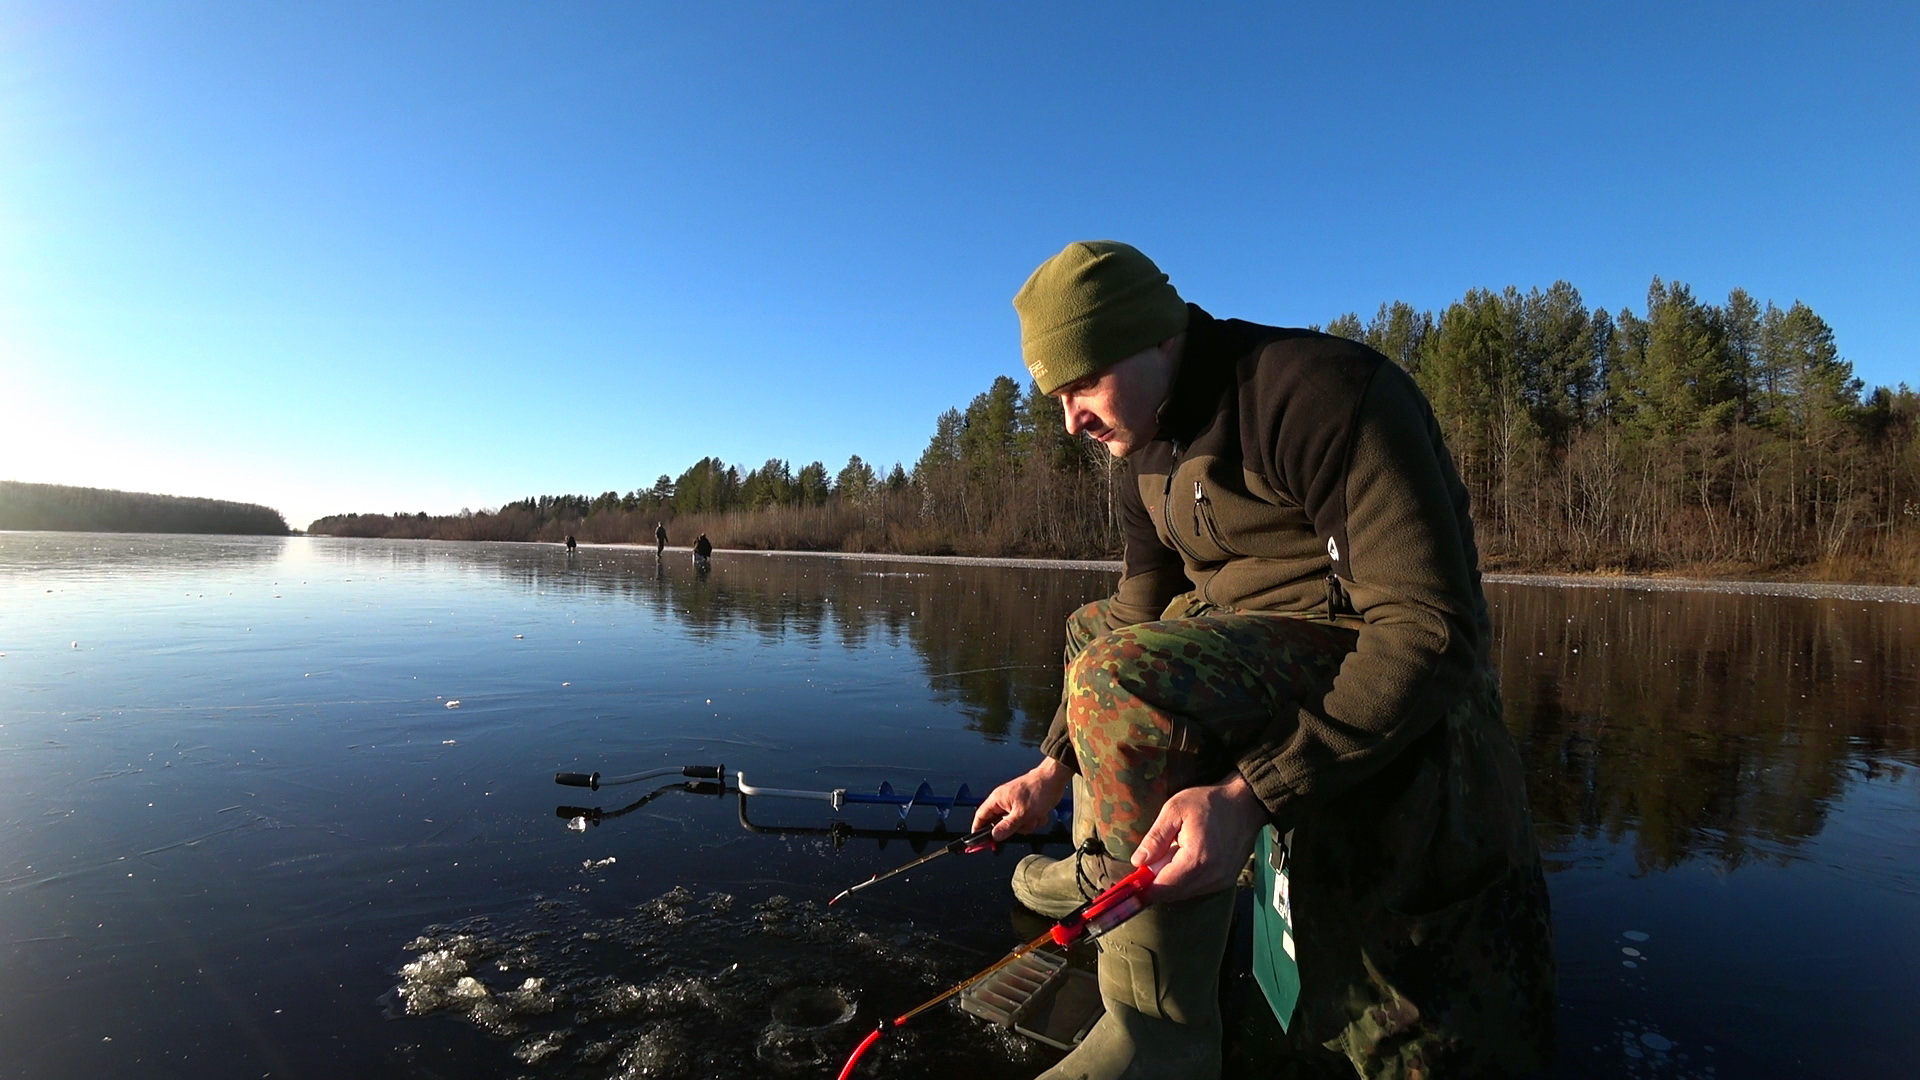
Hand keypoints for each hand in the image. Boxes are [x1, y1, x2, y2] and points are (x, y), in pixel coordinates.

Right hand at [972, 756, 1071, 840]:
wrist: (1054, 779)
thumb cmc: (1038, 789)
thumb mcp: (1022, 813)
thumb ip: (1007, 826)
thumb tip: (995, 836)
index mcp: (997, 799)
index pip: (980, 816)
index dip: (978, 830)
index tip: (980, 843)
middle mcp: (1004, 802)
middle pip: (1000, 825)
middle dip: (1014, 828)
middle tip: (1023, 824)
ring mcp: (1015, 805)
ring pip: (1016, 826)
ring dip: (1028, 824)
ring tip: (1034, 816)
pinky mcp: (1026, 808)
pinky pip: (1026, 822)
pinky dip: (1035, 820)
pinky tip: (1040, 813)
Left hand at [1132, 773, 1267, 902]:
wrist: (1245, 803)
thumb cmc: (1210, 803)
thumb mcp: (1175, 810)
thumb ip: (1155, 838)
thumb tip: (1138, 862)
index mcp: (1197, 859)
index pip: (1164, 887)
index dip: (1145, 887)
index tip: (1132, 882)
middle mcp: (1212, 876)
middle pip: (1174, 894)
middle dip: (1157, 884)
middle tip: (1151, 862)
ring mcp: (1222, 880)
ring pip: (1186, 894)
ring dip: (1172, 882)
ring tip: (1172, 855)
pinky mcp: (1226, 881)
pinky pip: (1199, 889)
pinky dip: (1186, 880)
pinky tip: (1185, 860)